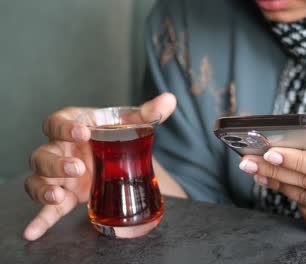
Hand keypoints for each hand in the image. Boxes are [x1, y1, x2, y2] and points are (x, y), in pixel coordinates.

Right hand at [24, 93, 176, 240]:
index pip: (57, 122)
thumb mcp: (133, 122)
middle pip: (43, 155)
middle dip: (56, 163)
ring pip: (38, 179)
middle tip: (79, 167)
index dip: (64, 128)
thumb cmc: (118, 132)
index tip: (82, 132)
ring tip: (59, 196)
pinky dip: (40, 219)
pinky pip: (47, 209)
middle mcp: (60, 149)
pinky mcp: (65, 196)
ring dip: (44, 189)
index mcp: (73, 126)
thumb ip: (150, 113)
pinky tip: (34, 231)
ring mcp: (59, 175)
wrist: (120, 154)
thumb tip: (169, 100)